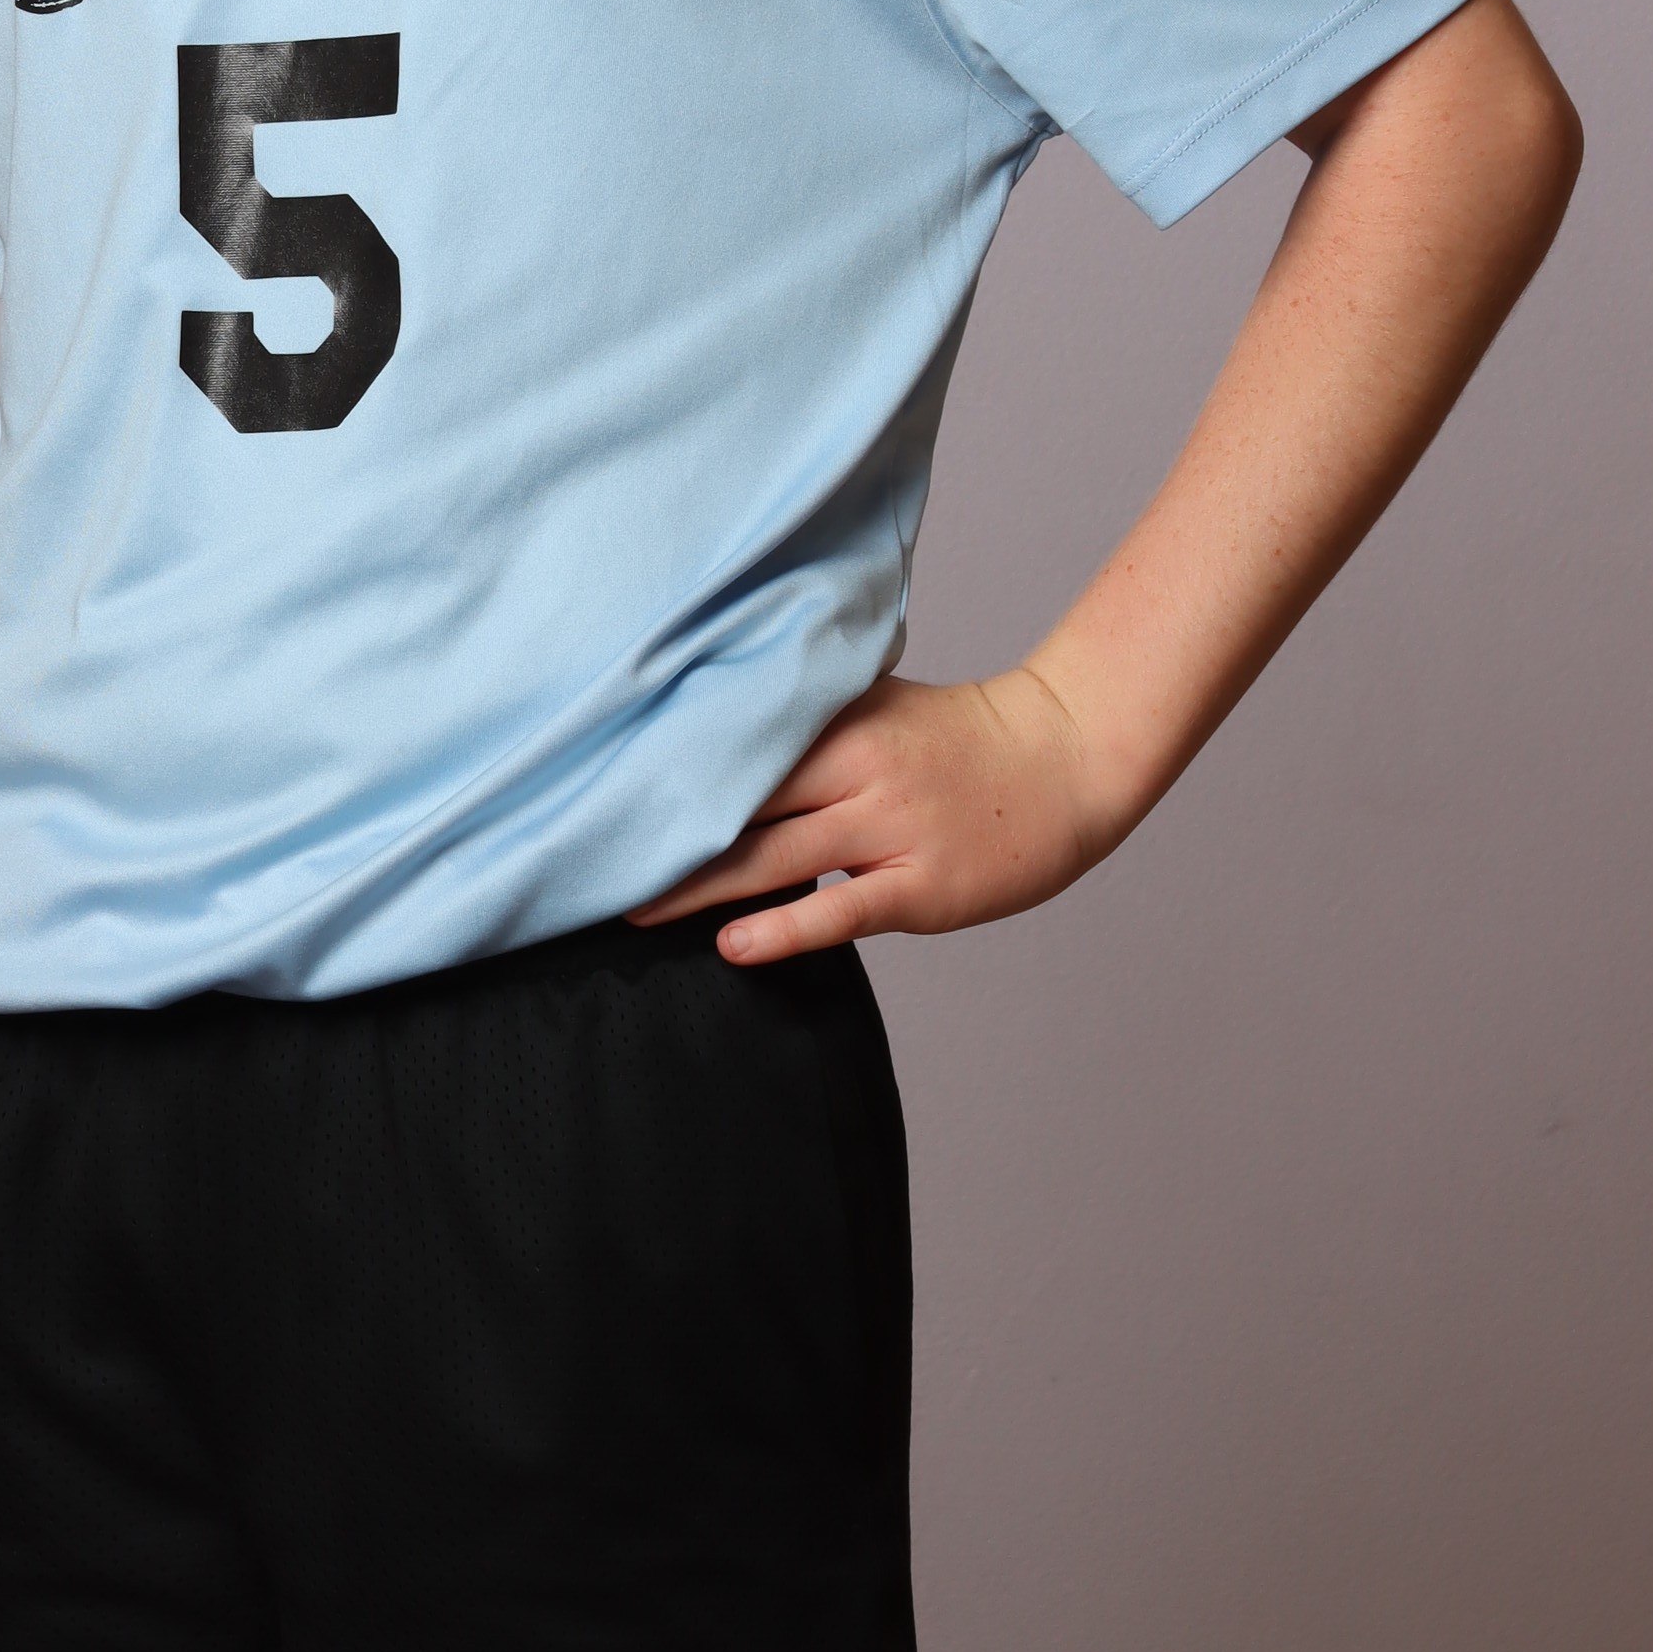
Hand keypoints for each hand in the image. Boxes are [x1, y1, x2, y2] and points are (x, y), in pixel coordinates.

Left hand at [632, 666, 1110, 966]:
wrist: (1063, 759)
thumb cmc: (956, 736)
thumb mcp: (875, 705)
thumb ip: (802, 718)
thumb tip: (708, 723)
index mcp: (836, 723)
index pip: (730, 747)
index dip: (661, 774)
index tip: (596, 795)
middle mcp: (855, 770)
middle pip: (738, 805)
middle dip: (662, 835)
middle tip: (590, 861)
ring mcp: (889, 829)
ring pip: (774, 859)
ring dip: (698, 886)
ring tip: (631, 909)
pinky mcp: (920, 886)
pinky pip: (840, 910)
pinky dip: (783, 929)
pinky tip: (733, 946)